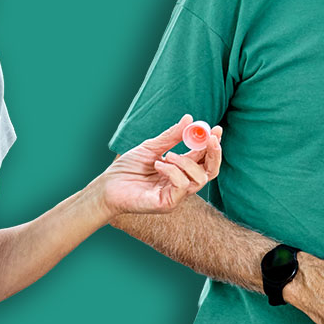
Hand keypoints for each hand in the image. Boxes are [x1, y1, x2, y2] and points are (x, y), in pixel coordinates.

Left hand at [99, 115, 221, 215]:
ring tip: (167, 156)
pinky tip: (158, 165)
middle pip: (210, 172)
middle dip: (213, 154)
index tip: (216, 129)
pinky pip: (182, 186)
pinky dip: (173, 172)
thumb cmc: (127, 169)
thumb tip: (189, 119)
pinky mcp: (167, 204)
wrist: (107, 186)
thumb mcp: (151, 147)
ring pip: (199, 179)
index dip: (212, 145)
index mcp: (180, 169)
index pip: (204, 158)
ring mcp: (176, 195)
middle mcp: (182, 183)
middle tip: (210, 138)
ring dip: (186, 163)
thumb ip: (171, 136)